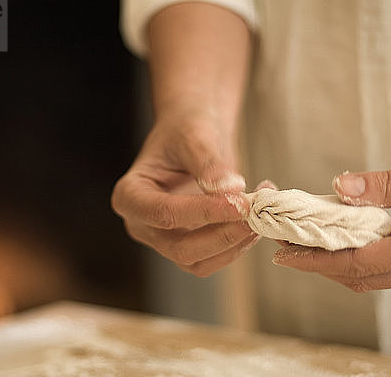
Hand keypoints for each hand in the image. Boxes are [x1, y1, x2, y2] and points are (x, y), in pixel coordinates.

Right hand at [112, 111, 269, 276]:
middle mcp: (142, 224)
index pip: (163, 213)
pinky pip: (213, 258)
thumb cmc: (186, 129)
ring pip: (199, 261)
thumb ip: (209, 162)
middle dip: (221, 235)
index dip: (203, 212)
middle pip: (180, 248)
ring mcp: (164, 239)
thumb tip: (230, 187)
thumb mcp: (195, 136)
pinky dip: (238, 244)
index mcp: (130, 195)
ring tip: (260, 213)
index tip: (240, 202)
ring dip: (233, 243)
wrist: (195, 134)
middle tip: (254, 214)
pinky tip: (255, 218)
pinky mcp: (188, 244)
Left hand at [272, 146, 390, 291]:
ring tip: (307, 238)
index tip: (284, 254)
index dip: (317, 260)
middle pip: (364, 275)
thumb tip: (341, 187)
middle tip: (285, 241)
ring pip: (378, 273)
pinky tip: (346, 234)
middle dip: (319, 262)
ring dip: (339, 260)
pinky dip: (363, 253)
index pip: (360, 263)